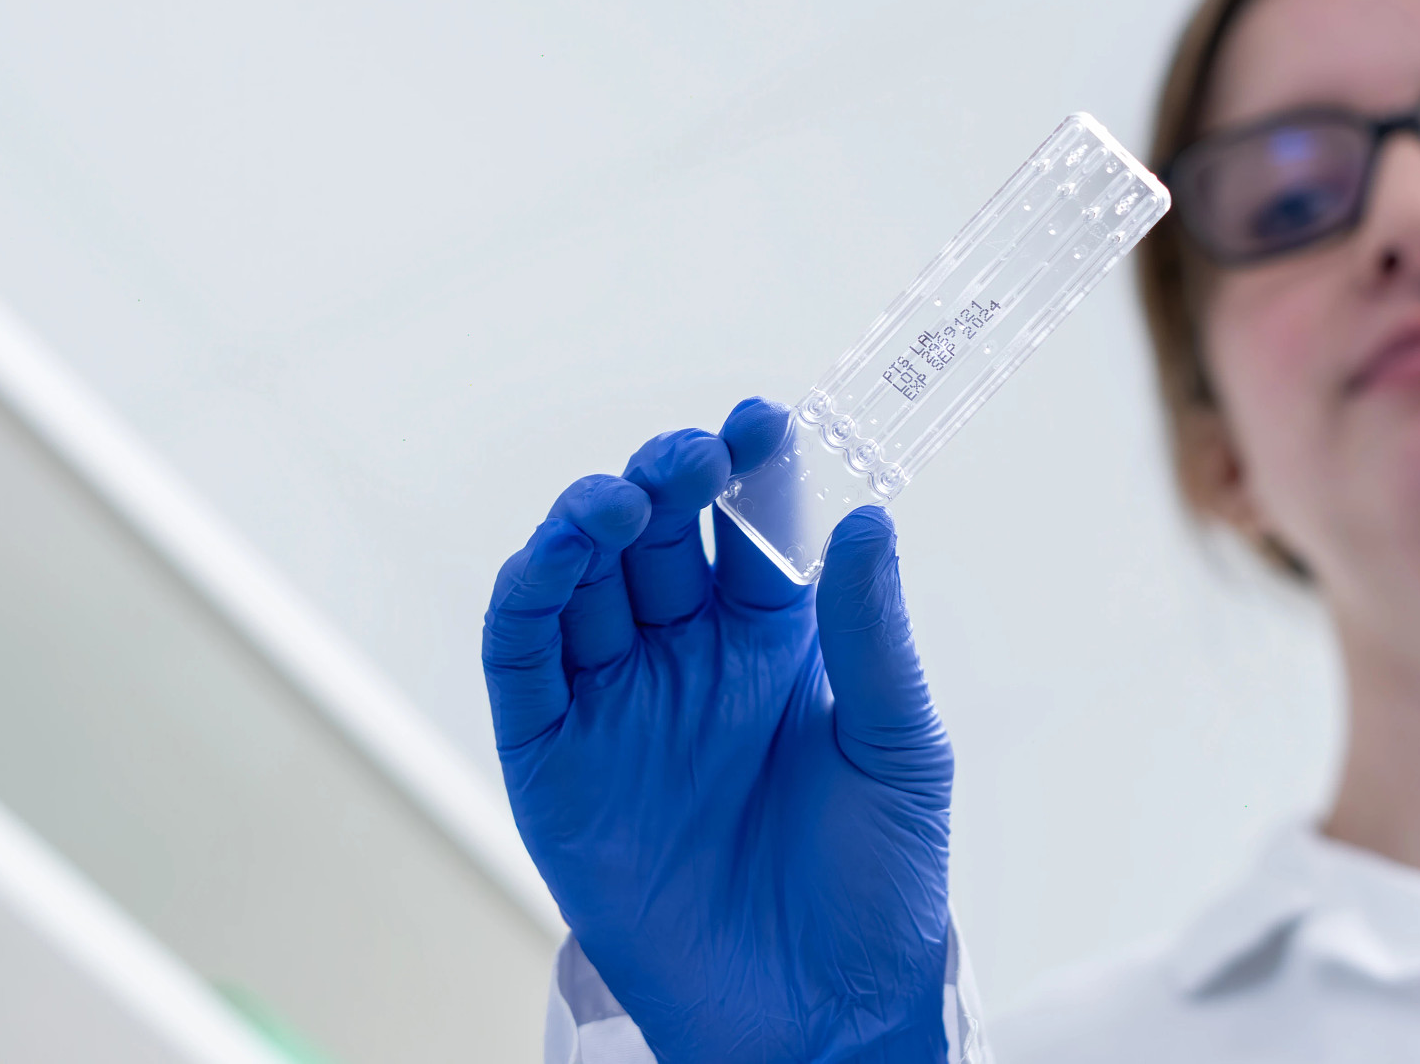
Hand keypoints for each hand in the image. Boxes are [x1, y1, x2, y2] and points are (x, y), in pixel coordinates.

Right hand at [483, 398, 952, 1063]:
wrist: (820, 1014)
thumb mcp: (896, 747)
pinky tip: (556, 556)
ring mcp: (617, 706)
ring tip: (622, 502)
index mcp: (773, 643)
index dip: (750, 466)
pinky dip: (527, 598)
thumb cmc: (876, 884)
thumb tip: (869, 517)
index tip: (762, 416)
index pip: (748, 526)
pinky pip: (523, 660)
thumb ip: (869, 635)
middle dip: (667, 480)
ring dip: (588, 524)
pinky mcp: (553, 760)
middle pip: (658, 536)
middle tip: (690, 458)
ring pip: (580, 581)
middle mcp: (688, 660)